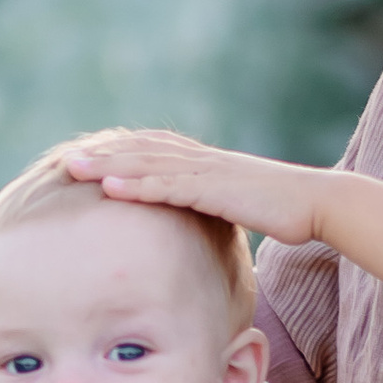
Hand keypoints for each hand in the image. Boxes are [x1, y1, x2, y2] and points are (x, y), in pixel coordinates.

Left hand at [65, 128, 328, 249]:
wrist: (318, 204)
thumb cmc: (284, 212)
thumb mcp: (239, 209)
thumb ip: (213, 211)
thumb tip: (196, 231)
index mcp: (204, 164)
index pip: (151, 150)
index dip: (117, 152)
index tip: (85, 159)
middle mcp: (200, 161)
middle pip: (140, 151)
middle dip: (101, 155)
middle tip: (63, 160)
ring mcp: (207, 172)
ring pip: (147, 164)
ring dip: (107, 165)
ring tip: (73, 168)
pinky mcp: (216, 189)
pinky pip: (169, 186)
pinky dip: (138, 186)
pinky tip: (110, 188)